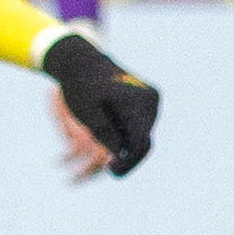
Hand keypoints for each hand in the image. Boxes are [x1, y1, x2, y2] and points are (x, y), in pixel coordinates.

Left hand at [41, 30, 158, 175]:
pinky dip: (129, 139)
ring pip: (145, 135)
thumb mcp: (88, 112)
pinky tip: (114, 147)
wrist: (84, 62)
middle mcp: (151, 99)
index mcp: (137, 100)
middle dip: (129, 159)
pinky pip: (142, 127)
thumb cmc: (81, 87)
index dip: (127, 162)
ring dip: (129, 150)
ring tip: (110, 161)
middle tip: (111, 172)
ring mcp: (152, 100)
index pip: (140, 141)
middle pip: (145, 140)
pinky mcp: (148, 102)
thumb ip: (104, 131)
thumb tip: (119, 154)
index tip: (112, 172)